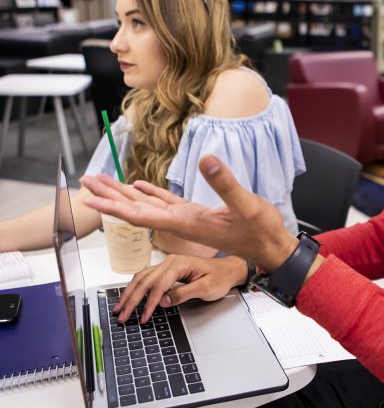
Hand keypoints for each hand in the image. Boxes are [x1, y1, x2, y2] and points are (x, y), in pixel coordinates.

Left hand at [80, 155, 297, 271]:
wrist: (271, 248)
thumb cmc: (260, 231)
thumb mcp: (245, 205)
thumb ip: (224, 183)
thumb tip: (207, 159)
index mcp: (185, 221)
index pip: (140, 214)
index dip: (113, 205)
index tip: (90, 197)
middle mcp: (180, 222)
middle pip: (136, 209)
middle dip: (110, 196)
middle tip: (87, 181)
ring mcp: (187, 218)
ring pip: (148, 205)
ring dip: (125, 194)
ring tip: (104, 181)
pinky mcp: (197, 214)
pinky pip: (166, 203)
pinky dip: (150, 194)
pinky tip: (140, 186)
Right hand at [113, 254, 247, 322]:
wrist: (228, 269)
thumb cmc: (220, 277)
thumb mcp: (206, 288)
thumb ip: (184, 294)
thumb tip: (163, 301)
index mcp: (179, 263)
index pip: (159, 285)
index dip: (149, 303)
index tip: (144, 317)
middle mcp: (171, 261)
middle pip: (145, 280)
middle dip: (132, 299)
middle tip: (122, 315)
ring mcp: (168, 264)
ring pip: (142, 277)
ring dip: (130, 293)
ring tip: (120, 307)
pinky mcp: (168, 269)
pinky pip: (147, 276)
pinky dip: (137, 286)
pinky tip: (130, 295)